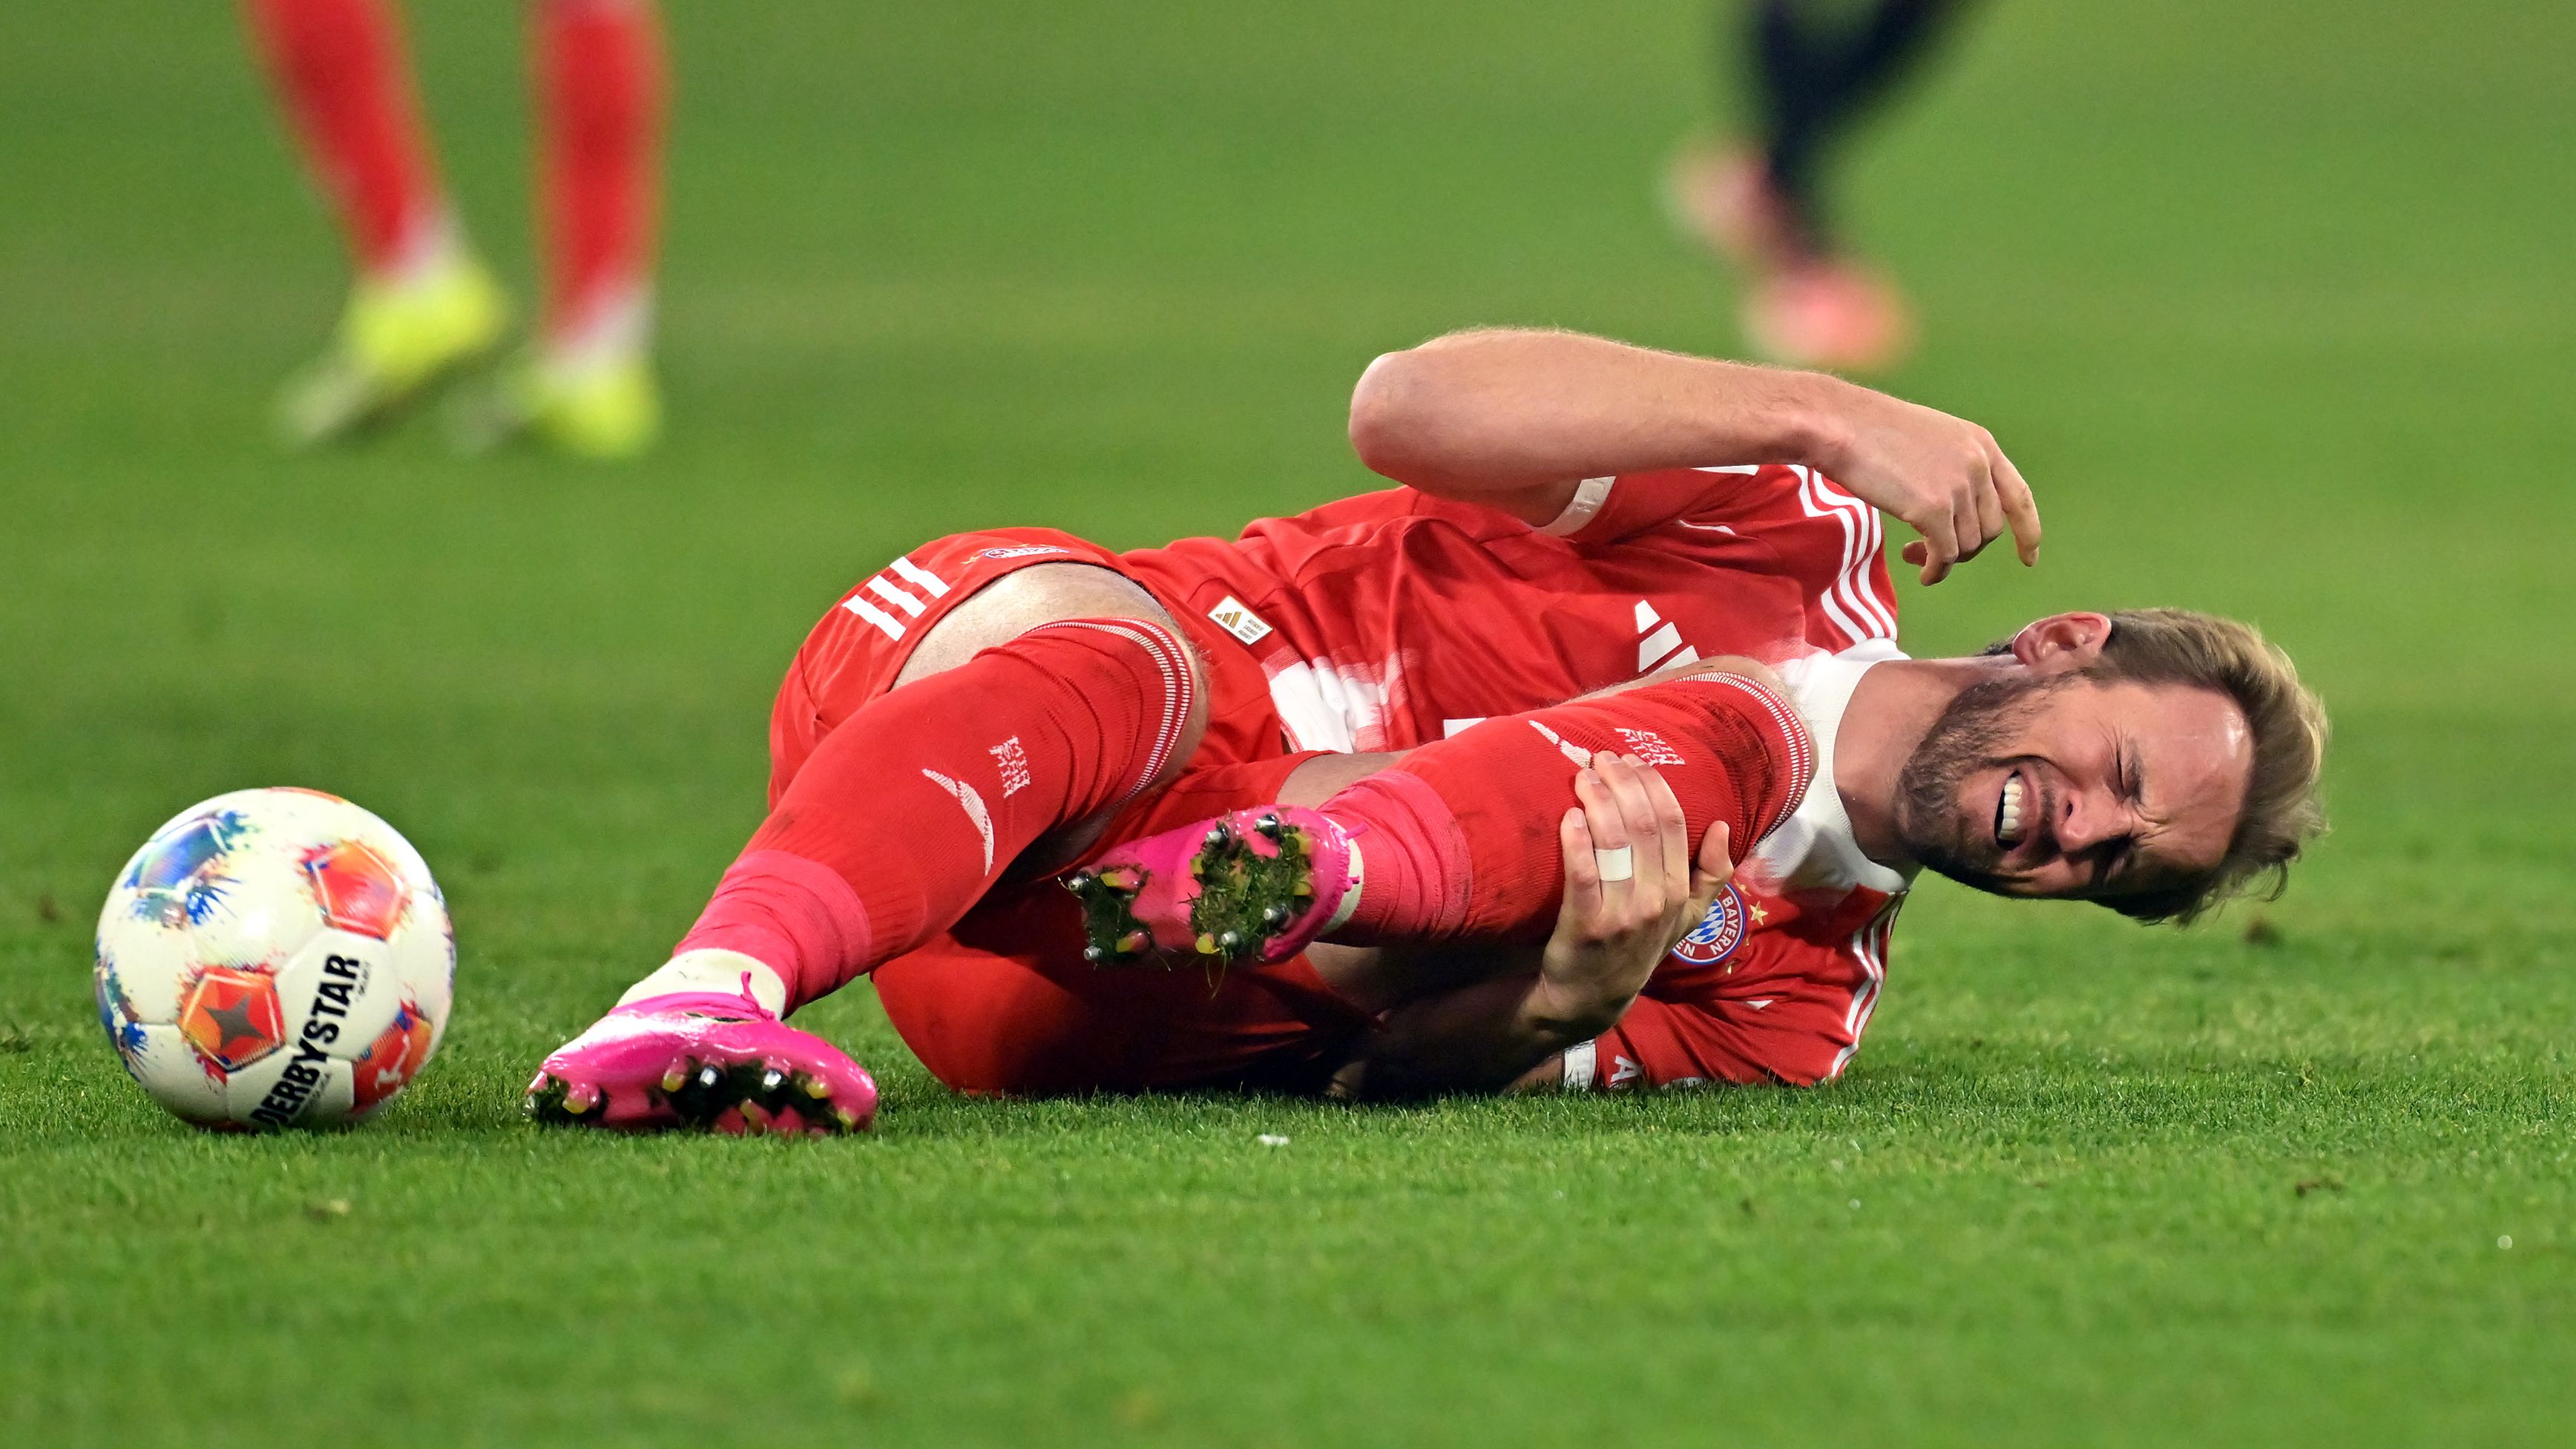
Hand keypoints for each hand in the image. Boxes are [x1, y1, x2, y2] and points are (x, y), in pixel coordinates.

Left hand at [1534, 752, 1736, 1030]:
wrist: (1592, 997)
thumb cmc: (1638, 947)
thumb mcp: (1685, 919)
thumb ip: (1710, 876)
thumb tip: (1723, 826)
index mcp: (1680, 892)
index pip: (1674, 822)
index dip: (1652, 784)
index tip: (1630, 761)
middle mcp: (1657, 901)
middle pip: (1643, 824)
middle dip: (1622, 782)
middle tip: (1601, 759)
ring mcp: (1622, 914)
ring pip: (1615, 842)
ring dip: (1598, 800)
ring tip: (1583, 776)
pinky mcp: (1585, 925)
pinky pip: (1583, 874)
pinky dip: (1577, 840)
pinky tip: (1569, 816)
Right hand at [1808, 377, 2040, 584]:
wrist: (1838, 425)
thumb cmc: (1869, 431)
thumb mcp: (1929, 439)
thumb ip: (1953, 467)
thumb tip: (1959, 512)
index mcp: (1981, 443)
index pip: (2019, 496)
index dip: (2027, 532)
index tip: (2028, 557)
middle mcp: (1977, 464)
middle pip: (1990, 529)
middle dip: (1967, 548)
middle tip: (1932, 553)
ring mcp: (1957, 486)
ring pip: (1968, 545)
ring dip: (1944, 559)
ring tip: (1914, 555)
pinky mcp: (1933, 509)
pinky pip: (1945, 555)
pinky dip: (1936, 570)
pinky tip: (1922, 573)